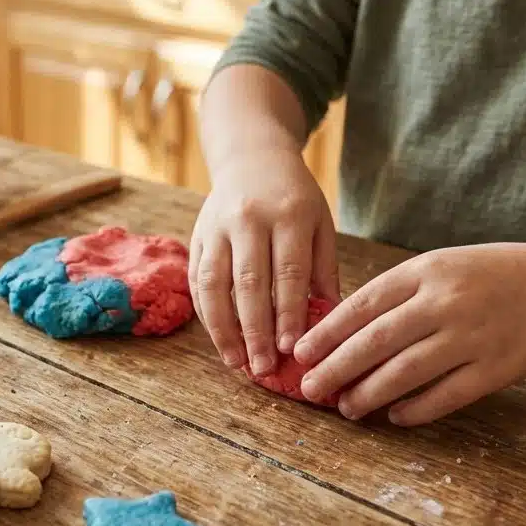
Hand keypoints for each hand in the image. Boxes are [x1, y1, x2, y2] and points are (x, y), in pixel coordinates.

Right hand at [189, 150, 339, 375]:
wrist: (252, 158)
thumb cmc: (294, 198)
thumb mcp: (320, 222)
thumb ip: (323, 269)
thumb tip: (328, 321)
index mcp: (288, 214)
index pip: (288, 272)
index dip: (289, 313)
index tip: (292, 348)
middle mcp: (248, 219)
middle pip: (250, 282)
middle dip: (256, 330)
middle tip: (264, 367)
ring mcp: (217, 227)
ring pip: (214, 285)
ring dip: (223, 329)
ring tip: (236, 362)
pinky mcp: (197, 237)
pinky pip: (198, 281)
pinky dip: (207, 314)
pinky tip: (220, 340)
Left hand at [292, 244, 525, 424]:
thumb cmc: (488, 277)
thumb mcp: (439, 266)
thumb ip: (396, 294)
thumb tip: (340, 333)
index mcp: (426, 272)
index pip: (363, 305)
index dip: (327, 333)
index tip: (301, 354)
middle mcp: (446, 303)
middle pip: (377, 342)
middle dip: (337, 369)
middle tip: (311, 390)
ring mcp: (472, 337)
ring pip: (406, 373)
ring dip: (369, 395)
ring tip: (347, 407)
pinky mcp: (496, 369)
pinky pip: (445, 396)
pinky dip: (415, 410)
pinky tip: (394, 417)